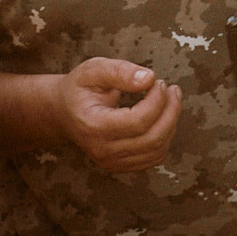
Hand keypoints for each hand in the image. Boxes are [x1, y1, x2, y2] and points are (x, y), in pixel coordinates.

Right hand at [53, 56, 183, 173]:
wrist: (64, 112)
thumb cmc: (80, 88)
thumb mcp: (93, 70)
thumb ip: (120, 71)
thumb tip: (149, 79)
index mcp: (93, 126)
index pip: (138, 121)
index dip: (157, 101)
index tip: (159, 82)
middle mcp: (101, 150)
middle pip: (152, 138)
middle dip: (171, 111)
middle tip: (172, 89)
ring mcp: (111, 162)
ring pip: (157, 149)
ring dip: (172, 123)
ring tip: (170, 99)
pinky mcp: (121, 166)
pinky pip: (155, 157)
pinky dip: (165, 136)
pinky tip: (162, 116)